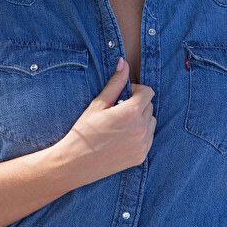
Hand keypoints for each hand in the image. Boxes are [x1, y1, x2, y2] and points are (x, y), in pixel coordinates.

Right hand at [58, 57, 156, 183]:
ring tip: (120, 125)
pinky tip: (121, 138)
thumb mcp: (98, 105)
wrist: (75, 163)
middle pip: (150, 106)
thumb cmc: (84, 132)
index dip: (136, 90)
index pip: (148, 92)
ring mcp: (143, 144)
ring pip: (151, 123)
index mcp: (131, 113)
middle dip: (137, 105)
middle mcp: (141, 129)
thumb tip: (123, 63)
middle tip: (117, 112)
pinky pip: (148, 138)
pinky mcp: (141, 156)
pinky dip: (140, 135)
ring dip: (140, 120)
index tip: (123, 96)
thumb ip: (115, 84)